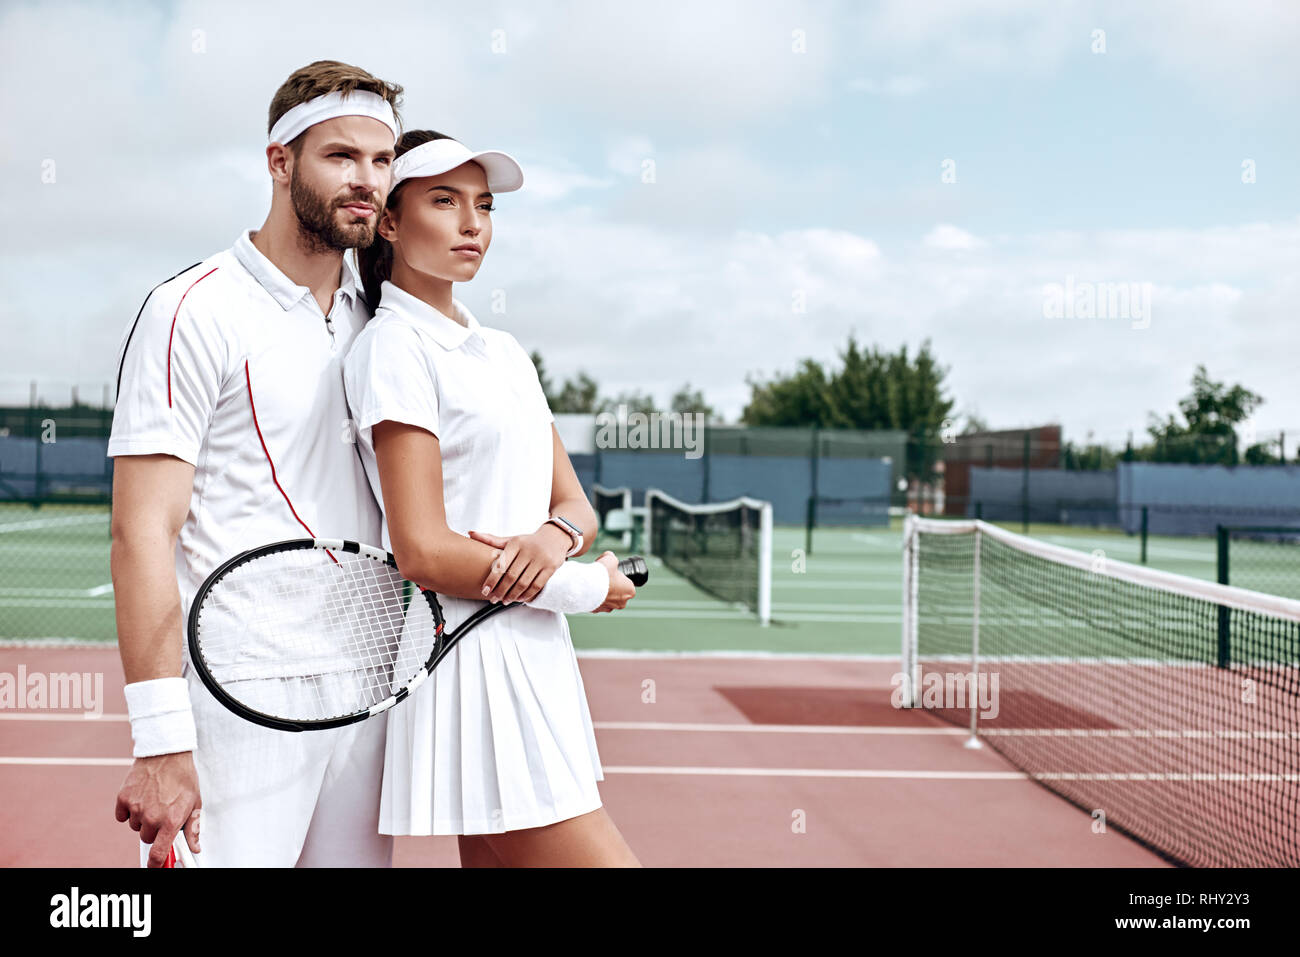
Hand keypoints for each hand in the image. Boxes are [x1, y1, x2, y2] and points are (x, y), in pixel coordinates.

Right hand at [114, 752, 201, 866]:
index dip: (155, 864)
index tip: (154, 866)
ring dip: (142, 818)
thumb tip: (195, 848)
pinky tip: (140, 797)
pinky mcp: (123, 798)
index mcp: (171, 821)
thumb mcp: (194, 803)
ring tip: (153, 800)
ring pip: (134, 826)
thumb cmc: (183, 777)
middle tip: (162, 812)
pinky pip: (121, 816)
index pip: (158, 853)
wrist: (167, 753)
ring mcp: (136, 808)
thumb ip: (193, 828)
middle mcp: (152, 817)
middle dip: (154, 829)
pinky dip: (128, 810)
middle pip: (146, 838)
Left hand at [469, 525, 571, 603]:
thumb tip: (470, 533)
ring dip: (512, 595)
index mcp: (516, 544)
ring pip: (524, 583)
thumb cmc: (528, 541)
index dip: (492, 580)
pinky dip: (527, 594)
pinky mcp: (551, 568)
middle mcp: (528, 551)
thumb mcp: (511, 540)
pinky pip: (537, 585)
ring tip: (504, 600)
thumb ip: (492, 540)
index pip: (501, 564)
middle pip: (511, 576)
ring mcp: (541, 560)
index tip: (485, 591)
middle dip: (501, 590)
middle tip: (493, 599)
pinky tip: (520, 599)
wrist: (555, 537)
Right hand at [593, 551, 635, 612]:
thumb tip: (609, 556)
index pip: (626, 583)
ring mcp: (609, 608)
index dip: (619, 577)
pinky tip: (588, 590)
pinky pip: (596, 603)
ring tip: (594, 584)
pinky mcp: (597, 611)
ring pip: (607, 599)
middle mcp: (622, 602)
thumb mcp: (610, 558)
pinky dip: (593, 598)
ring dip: (602, 593)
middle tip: (602, 578)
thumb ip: (612, 557)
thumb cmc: (601, 573)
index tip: (611, 573)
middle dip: (611, 586)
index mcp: (630, 591)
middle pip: (618, 592)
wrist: (585, 585)